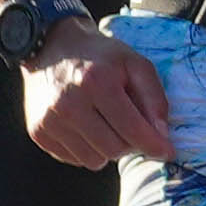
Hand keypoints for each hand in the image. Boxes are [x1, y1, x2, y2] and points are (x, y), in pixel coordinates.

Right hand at [22, 30, 175, 168]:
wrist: (51, 45)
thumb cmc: (100, 56)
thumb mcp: (135, 64)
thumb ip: (154, 98)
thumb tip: (161, 135)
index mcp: (98, 83)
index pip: (132, 129)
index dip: (154, 145)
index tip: (167, 152)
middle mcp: (70, 104)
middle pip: (114, 149)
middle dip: (129, 144)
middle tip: (130, 127)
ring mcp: (50, 120)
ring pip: (93, 160)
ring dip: (107, 150)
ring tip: (106, 125)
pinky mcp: (38, 131)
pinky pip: (73, 159)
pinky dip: (86, 150)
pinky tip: (87, 128)